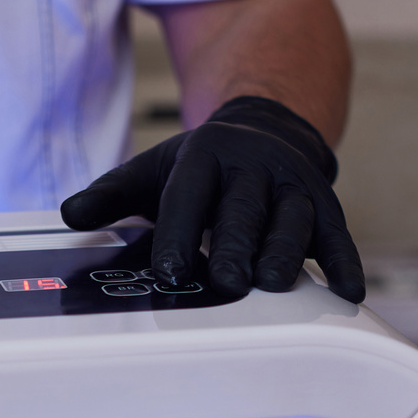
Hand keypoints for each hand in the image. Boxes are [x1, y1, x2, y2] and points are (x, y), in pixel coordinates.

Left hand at [61, 96, 363, 302]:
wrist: (267, 126)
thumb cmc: (200, 168)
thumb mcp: (151, 170)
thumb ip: (111, 196)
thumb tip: (70, 216)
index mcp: (204, 158)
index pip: (190, 197)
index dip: (180, 233)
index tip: (170, 271)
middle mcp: (254, 167)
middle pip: (245, 211)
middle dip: (236, 245)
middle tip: (227, 281)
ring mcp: (292, 185)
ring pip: (293, 221)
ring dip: (285, 253)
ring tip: (273, 286)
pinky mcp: (325, 204)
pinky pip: (337, 234)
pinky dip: (344, 262)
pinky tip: (347, 291)